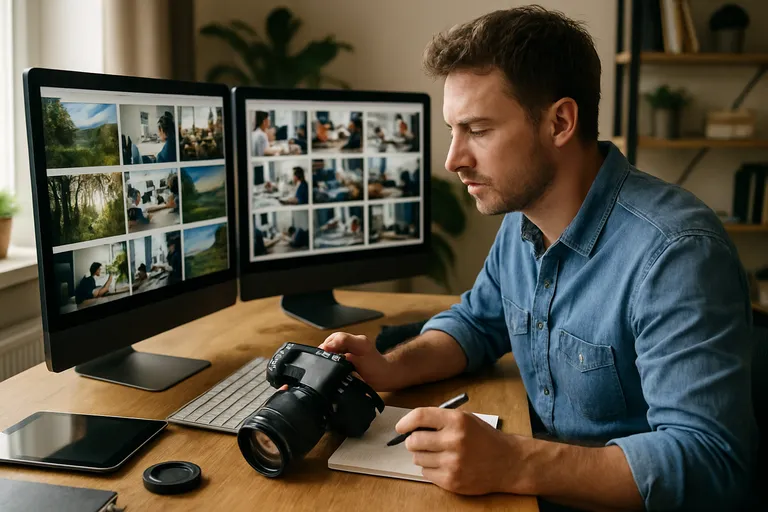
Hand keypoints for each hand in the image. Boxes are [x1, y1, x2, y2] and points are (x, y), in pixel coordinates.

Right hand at [319, 332, 398, 390]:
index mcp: (359, 342)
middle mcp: (356, 340)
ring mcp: (354, 343)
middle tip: (320, 357)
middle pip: (335, 338)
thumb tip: (331, 351)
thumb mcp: (360, 365)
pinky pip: (339, 346)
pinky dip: (333, 352)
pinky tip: (331, 359)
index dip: (329, 344)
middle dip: (326, 346)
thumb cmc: (375, 371)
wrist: (385, 375)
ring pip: (336, 341)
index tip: (322, 352)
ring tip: (324, 359)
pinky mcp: (353, 348)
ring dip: (329, 349)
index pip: (339, 337)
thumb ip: (346, 357)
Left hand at [398, 407, 523, 494]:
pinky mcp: (452, 481)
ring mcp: (452, 463)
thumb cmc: (484, 438)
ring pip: (418, 459)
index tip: (400, 427)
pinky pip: (426, 473)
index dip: (406, 422)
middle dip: (412, 441)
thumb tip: (410, 426)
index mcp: (457, 421)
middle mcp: (454, 441)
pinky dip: (431, 469)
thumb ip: (440, 420)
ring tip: (438, 454)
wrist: (508, 462)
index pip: (420, 416)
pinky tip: (445, 465)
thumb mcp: (465, 419)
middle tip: (419, 442)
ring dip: (422, 456)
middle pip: (413, 441)